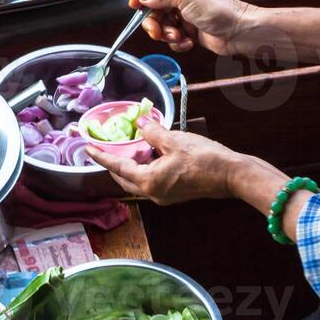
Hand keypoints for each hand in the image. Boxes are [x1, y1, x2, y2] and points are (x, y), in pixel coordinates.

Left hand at [85, 122, 246, 204]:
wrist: (231, 175)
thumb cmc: (204, 158)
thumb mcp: (174, 140)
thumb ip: (152, 132)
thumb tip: (140, 123)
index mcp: (149, 182)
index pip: (117, 167)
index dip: (101, 156)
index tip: (87, 148)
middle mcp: (153, 193)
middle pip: (124, 178)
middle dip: (113, 163)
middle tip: (105, 148)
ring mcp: (164, 196)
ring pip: (138, 181)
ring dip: (130, 166)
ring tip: (127, 148)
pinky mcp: (174, 194)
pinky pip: (151, 181)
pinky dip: (144, 169)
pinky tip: (149, 154)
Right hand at [129, 0, 258, 55]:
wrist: (238, 32)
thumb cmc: (219, 9)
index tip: (134, 4)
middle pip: (155, 6)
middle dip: (154, 21)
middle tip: (156, 31)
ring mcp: (186, 13)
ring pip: (162, 23)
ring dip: (166, 33)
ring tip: (178, 37)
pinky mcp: (190, 30)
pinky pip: (173, 36)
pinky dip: (176, 41)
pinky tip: (186, 42)